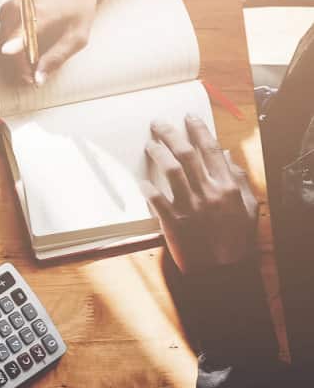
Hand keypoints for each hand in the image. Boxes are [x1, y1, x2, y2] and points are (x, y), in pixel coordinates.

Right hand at [0, 0, 98, 85]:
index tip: (6, 52)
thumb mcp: (78, 36)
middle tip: (33, 75)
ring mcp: (11, 7)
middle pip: (11, 44)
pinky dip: (13, 42)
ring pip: (5, 41)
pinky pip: (4, 33)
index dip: (14, 44)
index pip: (23, 29)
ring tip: (32, 60)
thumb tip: (38, 78)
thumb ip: (57, 57)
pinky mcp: (6, 8)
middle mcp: (21, 7)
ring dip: (16, 55)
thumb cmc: (78, 7)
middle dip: (20, 64)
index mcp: (42, 12)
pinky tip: (28, 44)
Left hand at [141, 115, 258, 273]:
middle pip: (186, 154)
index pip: (210, 150)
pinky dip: (148, 189)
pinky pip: (157, 201)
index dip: (199, 130)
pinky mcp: (174, 222)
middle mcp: (208, 192)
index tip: (188, 116)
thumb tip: (226, 156)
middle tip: (157, 124)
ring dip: (158, 154)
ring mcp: (190, 206)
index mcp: (228, 186)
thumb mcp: (248, 207)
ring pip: (171, 171)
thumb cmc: (236, 239)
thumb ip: (239, 179)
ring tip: (149, 144)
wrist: (224, 271)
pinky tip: (141, 181)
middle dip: (170, 134)